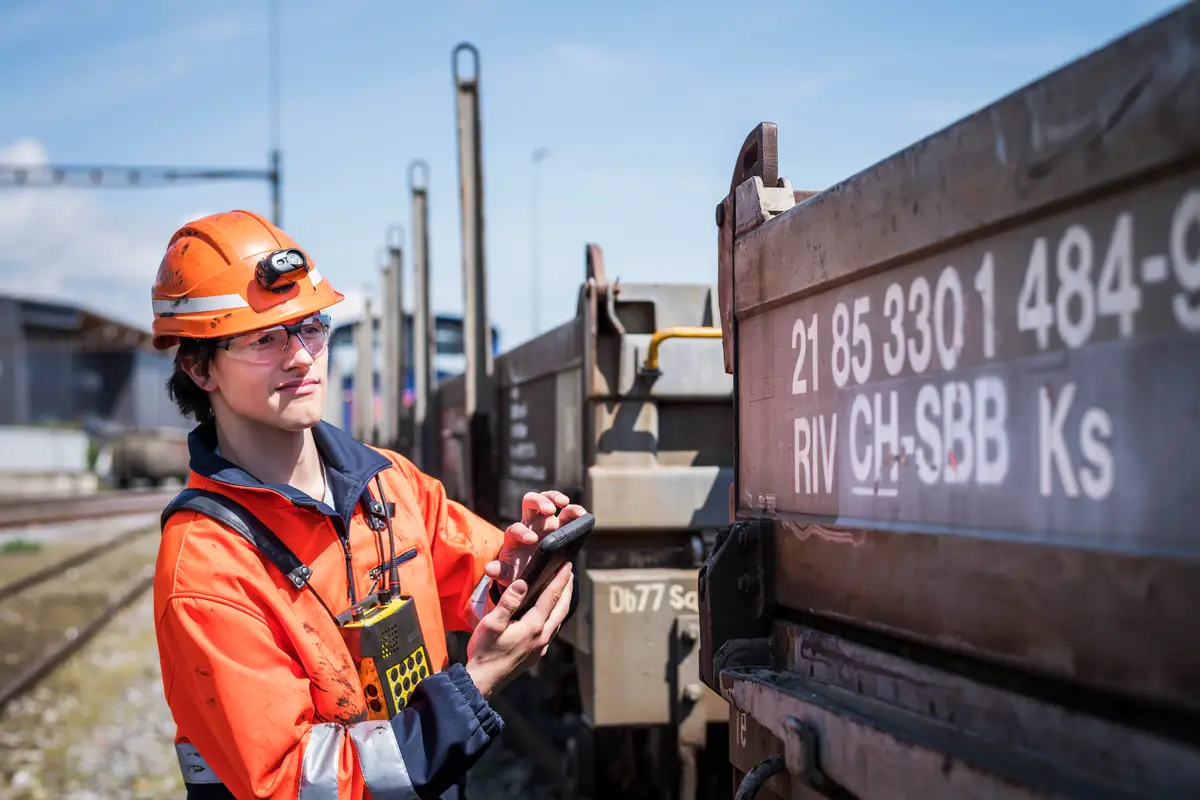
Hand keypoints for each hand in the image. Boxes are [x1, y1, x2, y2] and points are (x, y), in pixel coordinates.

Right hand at [464, 563, 573, 696]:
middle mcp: (542, 637)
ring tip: (563, 589)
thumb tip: (523, 583)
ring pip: (559, 620)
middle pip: (561, 608)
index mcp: (533, 627)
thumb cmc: (484, 652)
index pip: (552, 597)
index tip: (568, 565)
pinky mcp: (536, 654)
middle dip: (567, 589)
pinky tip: (550, 613)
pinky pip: (552, 630)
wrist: (482, 682)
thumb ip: (508, 602)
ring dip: (563, 603)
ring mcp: (541, 647)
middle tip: (570, 573)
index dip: (561, 579)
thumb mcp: (492, 624)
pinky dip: (556, 615)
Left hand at [485, 491, 586, 583]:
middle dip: (539, 502)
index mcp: (515, 536)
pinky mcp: (560, 524)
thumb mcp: (509, 574)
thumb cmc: (519, 571)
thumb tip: (489, 569)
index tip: (532, 540)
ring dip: (556, 498)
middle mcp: (530, 523)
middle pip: (530, 501)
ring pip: (548, 499)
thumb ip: (500, 571)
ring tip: (566, 504)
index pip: (516, 528)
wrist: (534, 570)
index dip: (523, 531)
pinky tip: (583, 515)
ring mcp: (546, 521)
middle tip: (549, 510)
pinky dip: (574, 509)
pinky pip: (567, 511)